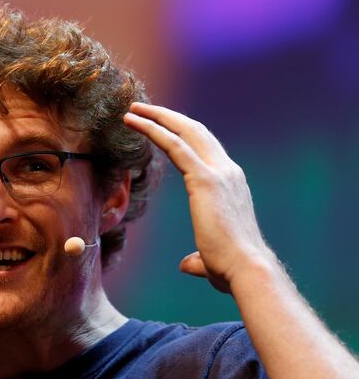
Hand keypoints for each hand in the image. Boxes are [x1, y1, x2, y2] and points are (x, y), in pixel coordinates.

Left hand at [122, 103, 274, 293]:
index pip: (205, 148)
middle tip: (141, 109)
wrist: (246, 270)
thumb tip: (187, 265)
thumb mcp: (210, 259)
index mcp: (231, 184)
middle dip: (169, 117)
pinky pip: (175, 145)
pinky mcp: (205, 179)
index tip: (162, 126)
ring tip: (132, 111)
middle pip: (196, 131)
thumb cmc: (230, 268)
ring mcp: (219, 173)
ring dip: (157, 117)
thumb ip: (197, 259)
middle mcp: (228, 172)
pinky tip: (134, 122)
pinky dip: (153, 129)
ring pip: (185, 131)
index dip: (183, 134)